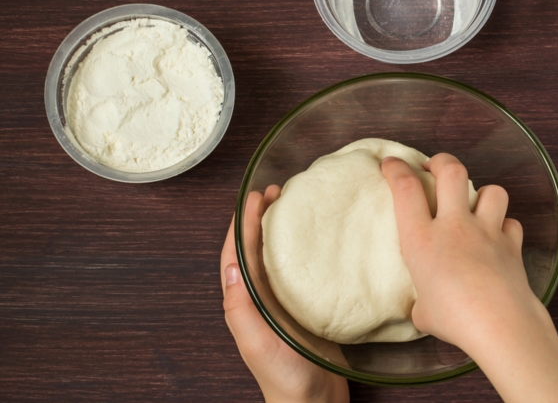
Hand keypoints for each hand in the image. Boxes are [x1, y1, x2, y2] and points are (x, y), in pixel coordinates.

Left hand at [221, 186, 349, 402]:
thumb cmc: (285, 378)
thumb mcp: (258, 343)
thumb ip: (241, 308)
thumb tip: (230, 265)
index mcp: (245, 303)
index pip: (237, 254)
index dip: (242, 223)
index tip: (255, 197)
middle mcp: (259, 299)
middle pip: (253, 248)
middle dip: (259, 217)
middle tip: (276, 191)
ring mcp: (280, 303)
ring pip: (274, 256)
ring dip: (277, 228)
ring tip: (291, 205)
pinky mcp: (302, 308)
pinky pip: (297, 271)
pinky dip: (300, 249)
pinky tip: (315, 241)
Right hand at [380, 153, 533, 350]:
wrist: (499, 324)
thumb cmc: (454, 320)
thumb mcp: (422, 311)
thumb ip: (422, 299)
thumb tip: (426, 306)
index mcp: (422, 239)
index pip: (405, 188)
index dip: (396, 169)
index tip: (391, 163)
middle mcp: (455, 226)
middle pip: (450, 171)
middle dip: (441, 161)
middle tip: (434, 168)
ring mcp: (486, 231)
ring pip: (491, 190)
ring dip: (482, 193)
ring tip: (475, 204)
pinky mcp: (511, 244)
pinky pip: (511, 223)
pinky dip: (505, 226)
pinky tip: (498, 237)